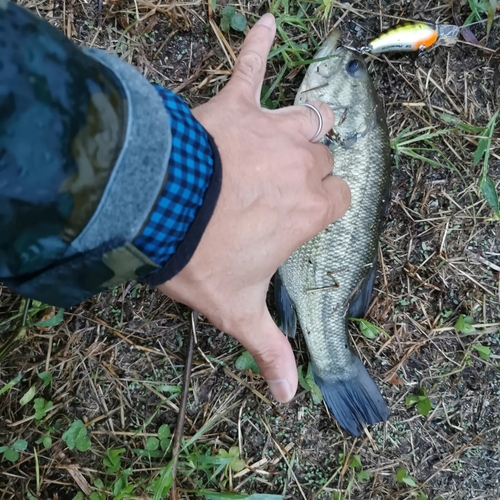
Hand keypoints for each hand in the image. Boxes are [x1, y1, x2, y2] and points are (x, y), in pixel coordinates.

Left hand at [158, 13, 349, 402]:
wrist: (156, 214)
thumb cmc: (202, 259)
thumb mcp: (237, 312)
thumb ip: (268, 351)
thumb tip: (290, 398)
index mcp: (309, 207)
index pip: (338, 197)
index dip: (322, 206)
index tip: (301, 216)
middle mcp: (303, 163)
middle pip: (325, 157)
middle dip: (310, 169)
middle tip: (279, 186)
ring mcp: (272, 130)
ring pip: (310, 117)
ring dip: (303, 127)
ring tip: (285, 136)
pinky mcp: (236, 106)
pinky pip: (251, 66)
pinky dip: (258, 44)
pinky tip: (265, 20)